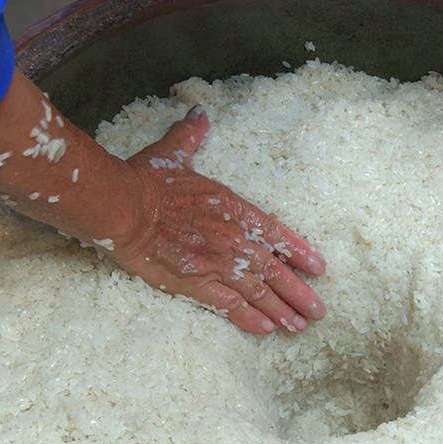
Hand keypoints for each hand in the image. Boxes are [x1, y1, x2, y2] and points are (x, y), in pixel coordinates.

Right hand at [115, 106, 326, 334]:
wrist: (122, 208)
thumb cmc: (147, 180)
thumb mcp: (173, 154)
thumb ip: (191, 136)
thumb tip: (199, 113)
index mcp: (234, 208)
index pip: (277, 234)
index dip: (300, 253)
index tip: (319, 268)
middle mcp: (232, 239)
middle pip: (275, 272)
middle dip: (299, 294)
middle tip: (318, 312)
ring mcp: (216, 264)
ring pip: (258, 293)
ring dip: (281, 312)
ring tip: (299, 326)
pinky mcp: (196, 285)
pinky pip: (230, 306)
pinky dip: (249, 319)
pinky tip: (266, 330)